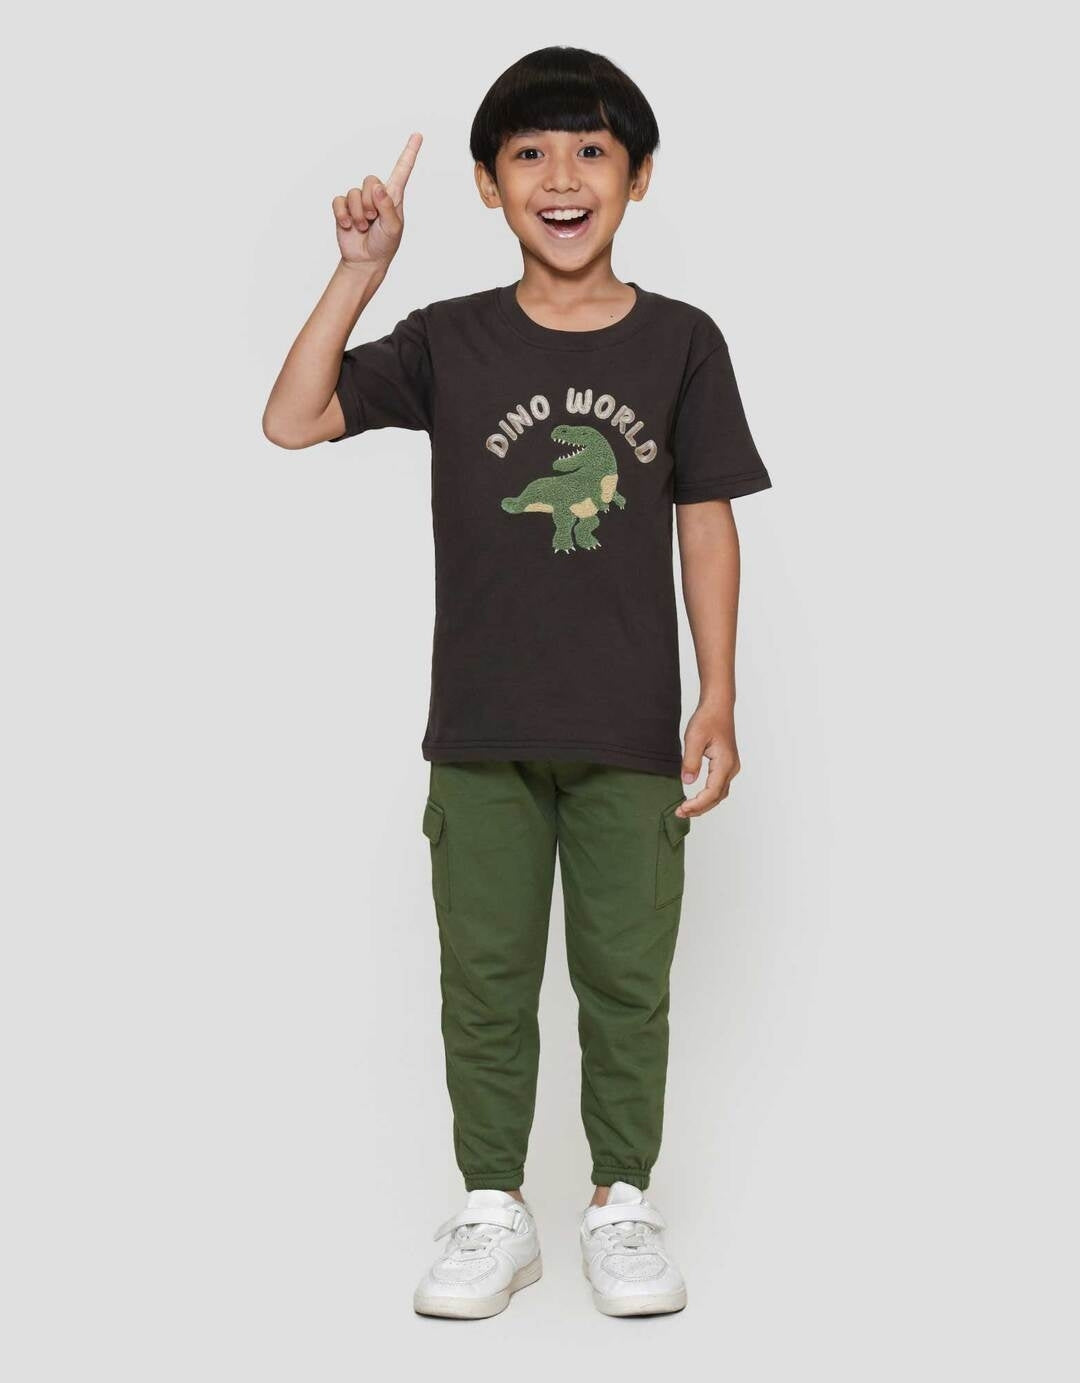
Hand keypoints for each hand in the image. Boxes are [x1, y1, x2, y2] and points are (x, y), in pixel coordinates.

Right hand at [332, 132, 422, 268]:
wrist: (365, 261)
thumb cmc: (384, 245)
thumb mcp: (393, 228)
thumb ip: (388, 207)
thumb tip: (379, 187)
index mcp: (393, 197)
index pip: (402, 170)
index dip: (409, 152)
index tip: (418, 135)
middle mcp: (376, 194)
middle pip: (370, 180)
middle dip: (370, 202)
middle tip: (373, 219)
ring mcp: (359, 201)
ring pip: (354, 192)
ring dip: (358, 213)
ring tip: (364, 226)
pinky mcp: (344, 208)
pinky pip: (339, 201)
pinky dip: (343, 215)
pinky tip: (349, 226)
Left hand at [677, 703, 739, 817]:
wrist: (718, 707)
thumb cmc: (707, 719)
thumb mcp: (694, 739)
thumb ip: (691, 761)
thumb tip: (688, 782)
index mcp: (725, 763)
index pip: (712, 793)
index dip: (697, 804)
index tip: (682, 809)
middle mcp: (732, 768)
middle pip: (717, 797)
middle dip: (699, 808)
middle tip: (680, 813)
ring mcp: (731, 767)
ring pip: (719, 794)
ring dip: (704, 804)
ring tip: (686, 809)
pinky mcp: (727, 765)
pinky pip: (719, 786)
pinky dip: (708, 796)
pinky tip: (696, 798)